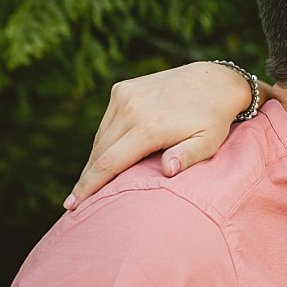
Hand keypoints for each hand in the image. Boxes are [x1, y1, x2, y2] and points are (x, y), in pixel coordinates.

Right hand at [64, 61, 263, 208]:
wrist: (213, 81)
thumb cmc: (213, 120)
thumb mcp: (208, 142)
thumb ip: (188, 156)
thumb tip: (168, 171)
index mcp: (150, 127)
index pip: (109, 163)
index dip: (89, 186)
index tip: (73, 205)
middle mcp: (131, 109)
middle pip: (99, 152)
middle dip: (86, 178)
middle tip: (74, 203)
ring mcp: (124, 96)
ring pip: (101, 137)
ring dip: (94, 161)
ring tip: (88, 183)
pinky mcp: (122, 89)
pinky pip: (107, 123)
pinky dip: (104, 141)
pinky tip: (105, 157)